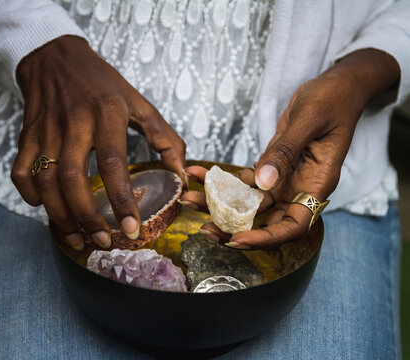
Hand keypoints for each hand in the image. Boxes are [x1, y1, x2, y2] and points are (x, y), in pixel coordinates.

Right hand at [11, 35, 185, 249]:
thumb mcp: (139, 103)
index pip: (112, 162)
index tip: (131, 227)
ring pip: (45, 181)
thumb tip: (180, 173)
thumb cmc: (103, 84)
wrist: (57, 57)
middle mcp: (74, 123)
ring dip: (60, 216)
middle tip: (103, 242)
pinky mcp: (27, 135)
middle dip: (87, 217)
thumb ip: (164, 137)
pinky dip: (31, 195)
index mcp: (107, 114)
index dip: (121, 199)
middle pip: (72, 178)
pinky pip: (21, 171)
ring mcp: (46, 130)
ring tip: (77, 239)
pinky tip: (47, 208)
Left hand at [180, 49, 398, 249]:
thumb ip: (285, 151)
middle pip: (266, 220)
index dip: (266, 238)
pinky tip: (199, 174)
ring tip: (190, 199)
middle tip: (205, 228)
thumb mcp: (309, 121)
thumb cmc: (333, 100)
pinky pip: (243, 180)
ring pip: (249, 202)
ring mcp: (283, 180)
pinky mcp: (270, 167)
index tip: (237, 240)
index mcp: (316, 185)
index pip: (293, 226)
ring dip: (219, 203)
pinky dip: (221, 180)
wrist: (335, 86)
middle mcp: (298, 188)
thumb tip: (263, 182)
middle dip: (234, 227)